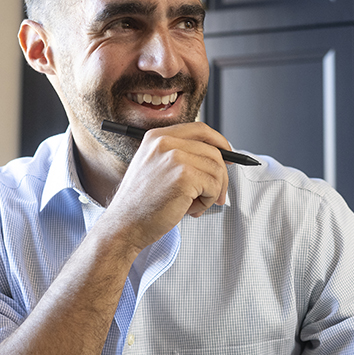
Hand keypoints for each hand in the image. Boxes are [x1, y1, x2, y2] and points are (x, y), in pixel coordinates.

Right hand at [102, 122, 230, 250]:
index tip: (228, 156)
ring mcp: (174, 157)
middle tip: (215, 196)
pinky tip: (190, 209)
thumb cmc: (141, 204)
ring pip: (217, 170)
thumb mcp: (156, 169)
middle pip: (213, 151)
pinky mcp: (184, 176)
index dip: (219, 141)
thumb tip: (220, 159)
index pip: (200, 129)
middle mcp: (165, 142)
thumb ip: (181, 157)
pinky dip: (208, 201)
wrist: (125, 225)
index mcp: (157, 137)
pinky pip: (214, 186)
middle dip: (221, 177)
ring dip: (211, 192)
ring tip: (192, 205)